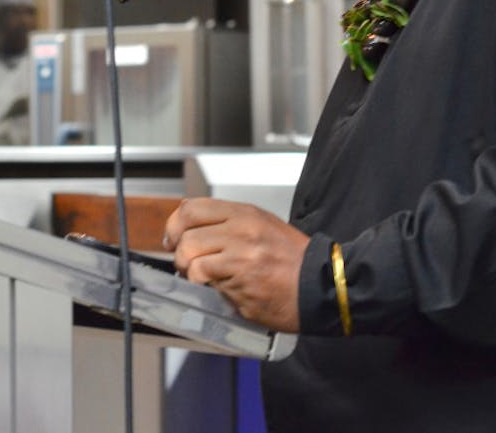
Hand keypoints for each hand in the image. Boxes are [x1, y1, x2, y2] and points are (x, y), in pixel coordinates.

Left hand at [163, 198, 309, 332]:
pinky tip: (218, 288)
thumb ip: (229, 221)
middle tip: (185, 263)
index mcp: (246, 213)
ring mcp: (240, 254)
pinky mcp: (240, 279)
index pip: (192, 208)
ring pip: (190, 256)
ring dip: (189, 271)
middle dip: (179, 252)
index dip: (174, 224)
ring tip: (201, 278)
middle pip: (186, 232)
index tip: (173, 238)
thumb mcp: (263, 226)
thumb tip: (192, 220)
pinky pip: (204, 278)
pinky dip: (204, 286)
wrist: (322, 286)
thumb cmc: (294, 261)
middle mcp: (241, 229)